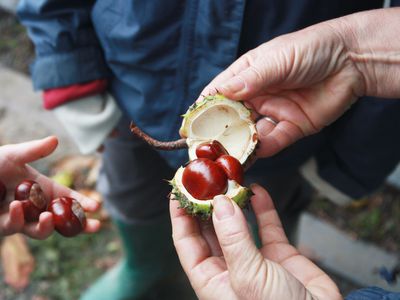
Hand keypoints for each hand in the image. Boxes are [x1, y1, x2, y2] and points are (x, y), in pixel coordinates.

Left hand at [0, 136, 100, 238]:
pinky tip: (15, 206)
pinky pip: (15, 227)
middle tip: (95, 226)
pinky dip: (17, 218)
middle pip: (63, 220)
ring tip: (47, 217)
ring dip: (47, 226)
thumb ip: (35, 150)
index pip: (68, 199)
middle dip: (80, 226)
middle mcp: (35, 206)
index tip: (96, 206)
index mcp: (43, 189)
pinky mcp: (4, 225)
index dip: (82, 203)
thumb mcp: (13, 154)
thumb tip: (56, 140)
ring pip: (41, 230)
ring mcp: (20, 218)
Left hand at [170, 184, 340, 299]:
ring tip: (229, 180)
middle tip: (205, 178)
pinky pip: (266, 225)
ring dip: (234, 203)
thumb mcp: (248, 277)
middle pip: (209, 229)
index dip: (180, 216)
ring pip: (237, 224)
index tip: (179, 191)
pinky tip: (258, 190)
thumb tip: (219, 203)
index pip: (186, 243)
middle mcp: (229, 268)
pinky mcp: (278, 254)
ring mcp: (254, 259)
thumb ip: (234, 239)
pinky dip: (262, 208)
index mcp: (211, 280)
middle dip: (206, 204)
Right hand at [199, 19, 363, 156]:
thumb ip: (251, 78)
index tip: (190, 126)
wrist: (353, 60)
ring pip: (251, 133)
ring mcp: (274, 112)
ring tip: (228, 157)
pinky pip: (274, 141)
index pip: (219, 93)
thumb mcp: (277, 60)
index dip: (204, 109)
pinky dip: (264, 148)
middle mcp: (257, 95)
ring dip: (240, 145)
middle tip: (207, 149)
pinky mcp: (292, 126)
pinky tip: (256, 152)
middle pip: (231, 118)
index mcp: (248, 75)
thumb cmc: (311, 49)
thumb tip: (223, 93)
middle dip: (219, 133)